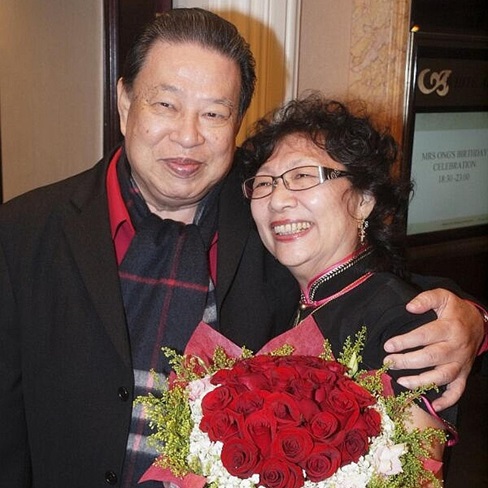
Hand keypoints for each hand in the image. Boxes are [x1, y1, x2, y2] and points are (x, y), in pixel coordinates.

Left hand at [384, 288, 484, 410]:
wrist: (479, 322)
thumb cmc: (455, 310)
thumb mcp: (443, 296)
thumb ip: (426, 299)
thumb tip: (409, 307)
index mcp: (449, 328)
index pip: (424, 336)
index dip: (405, 341)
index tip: (388, 345)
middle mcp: (456, 347)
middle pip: (431, 358)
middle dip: (407, 362)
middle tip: (388, 362)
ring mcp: (460, 363)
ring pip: (442, 377)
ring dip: (421, 382)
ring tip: (401, 381)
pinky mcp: (463, 373)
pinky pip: (457, 390)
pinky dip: (447, 400)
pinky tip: (433, 406)